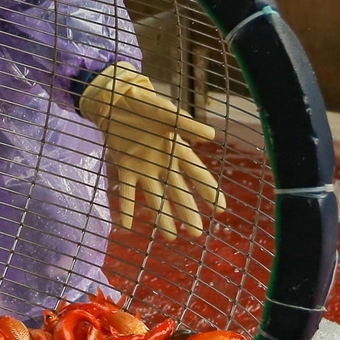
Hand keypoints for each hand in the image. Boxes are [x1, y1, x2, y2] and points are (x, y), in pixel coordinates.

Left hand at [79, 63, 225, 238]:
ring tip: (171, 238)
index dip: (209, 191)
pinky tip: (127, 226)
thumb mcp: (168, 113)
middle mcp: (163, 164)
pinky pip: (127, 191)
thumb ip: (186, 125)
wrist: (118, 101)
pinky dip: (127, 208)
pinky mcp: (125, 168)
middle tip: (197, 234)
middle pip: (178, 192)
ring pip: (156, 197)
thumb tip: (211, 136)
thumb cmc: (147, 105)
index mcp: (177, 150)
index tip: (221, 209)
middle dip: (188, 213)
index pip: (197, 174)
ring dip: (162, 217)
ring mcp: (144, 168)